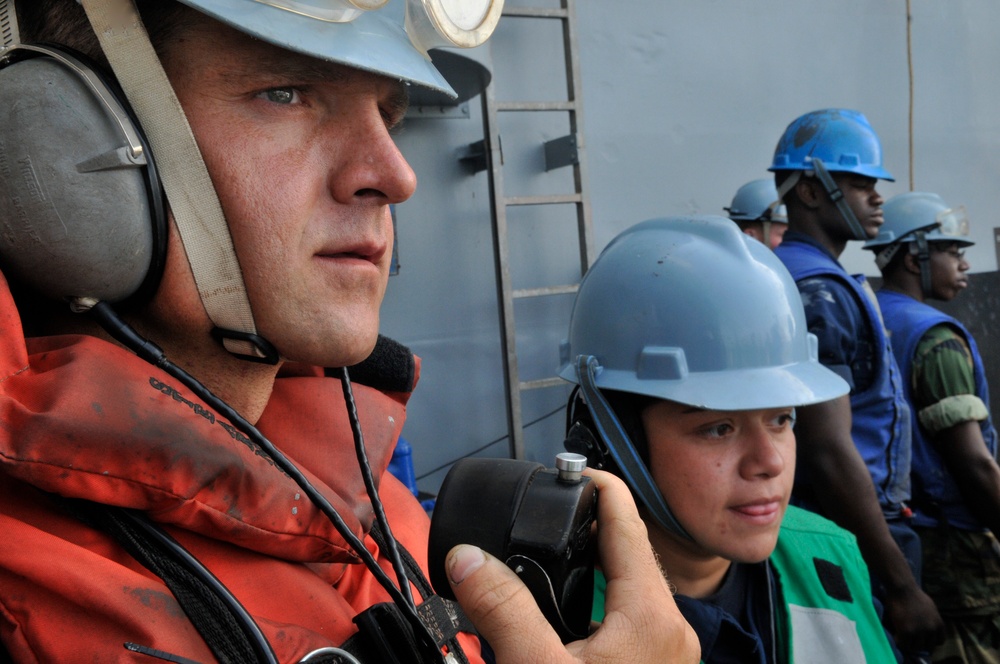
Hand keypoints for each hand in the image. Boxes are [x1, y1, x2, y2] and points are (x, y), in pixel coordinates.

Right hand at [446, 469, 699, 662]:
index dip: (594, 483)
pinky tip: (551, 629)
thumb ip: (501, 610)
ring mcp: (663, 653)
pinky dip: (585, 611)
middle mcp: (667, 626)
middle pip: (623, 552)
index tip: (562, 468)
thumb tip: (466, 558)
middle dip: (578, 533)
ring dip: (580, 575)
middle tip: (535, 520)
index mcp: (649, 612)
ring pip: (620, 590)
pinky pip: (618, 623)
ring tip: (535, 571)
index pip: (625, 518)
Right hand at [883, 583, 944, 654]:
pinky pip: (903, 644)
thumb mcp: (931, 609)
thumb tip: (930, 630)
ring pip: (916, 647)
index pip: (939, 642)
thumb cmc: (914, 595)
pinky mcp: (906, 632)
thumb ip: (932, 621)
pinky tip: (896, 634)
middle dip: (920, 643)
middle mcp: (931, 630)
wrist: (902, 588)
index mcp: (939, 624)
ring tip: (903, 636)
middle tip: (911, 638)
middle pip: (928, 647)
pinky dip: (899, 641)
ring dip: (909, 643)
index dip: (930, 640)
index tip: (922, 638)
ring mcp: (919, 632)